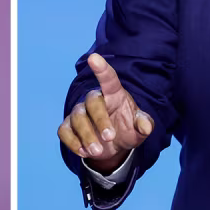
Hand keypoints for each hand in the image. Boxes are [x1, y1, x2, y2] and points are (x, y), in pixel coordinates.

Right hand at [58, 53, 152, 173]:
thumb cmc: (127, 129)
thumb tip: (145, 126)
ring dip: (87, 136)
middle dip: (100, 121)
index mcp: (114, 94)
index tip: (94, 58)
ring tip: (98, 151)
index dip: (101, 69)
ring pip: (77, 119)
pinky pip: (64, 131)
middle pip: (92, 102)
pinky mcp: (68, 126)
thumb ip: (144, 124)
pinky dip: (73, 143)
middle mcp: (95, 100)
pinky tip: (85, 152)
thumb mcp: (140, 129)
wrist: (113, 146)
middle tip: (110, 138)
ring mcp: (80, 113)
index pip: (108, 79)